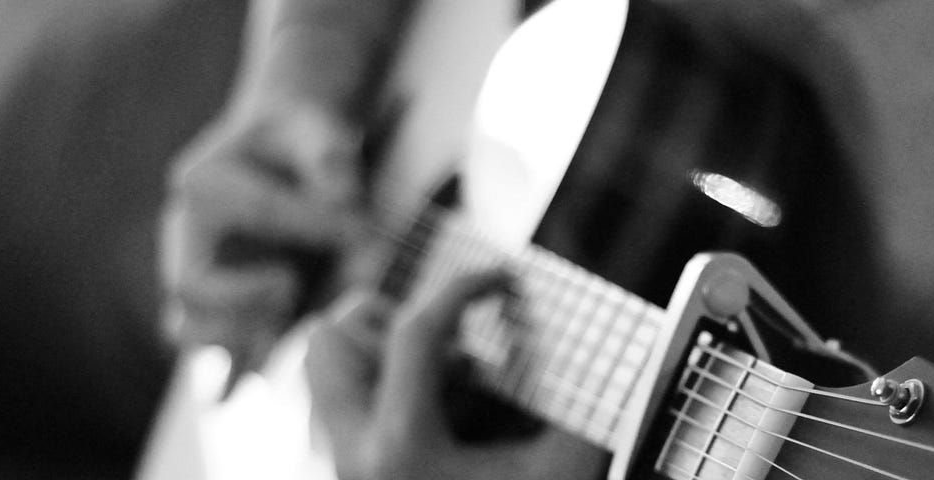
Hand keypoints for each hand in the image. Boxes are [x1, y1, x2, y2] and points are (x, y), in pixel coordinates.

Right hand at [160, 99, 362, 373]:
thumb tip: (345, 201)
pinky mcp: (225, 310)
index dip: (310, 223)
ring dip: (235, 340)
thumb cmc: (302, 138)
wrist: (285, 154)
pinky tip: (256, 391)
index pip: (252, 211)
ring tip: (283, 328)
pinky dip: (232, 372)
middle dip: (246, 297)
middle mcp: (187, 236)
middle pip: (190, 288)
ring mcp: (201, 277)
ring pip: (188, 328)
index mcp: (204, 185)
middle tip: (294, 286)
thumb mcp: (319, 131)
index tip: (361, 227)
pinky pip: (214, 350)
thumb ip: (330, 159)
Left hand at [305, 272, 608, 479]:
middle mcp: (348, 451)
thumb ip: (582, 416)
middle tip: (452, 347)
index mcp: (401, 447)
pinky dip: (375, 388)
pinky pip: (334, 399)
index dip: (467, 288)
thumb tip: (611, 352)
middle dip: (393, 320)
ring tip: (437, 384)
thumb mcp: (556, 474)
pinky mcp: (331, 470)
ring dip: (378, 351)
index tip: (503, 280)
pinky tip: (425, 420)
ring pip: (321, 362)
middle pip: (334, 335)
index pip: (418, 332)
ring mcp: (330, 462)